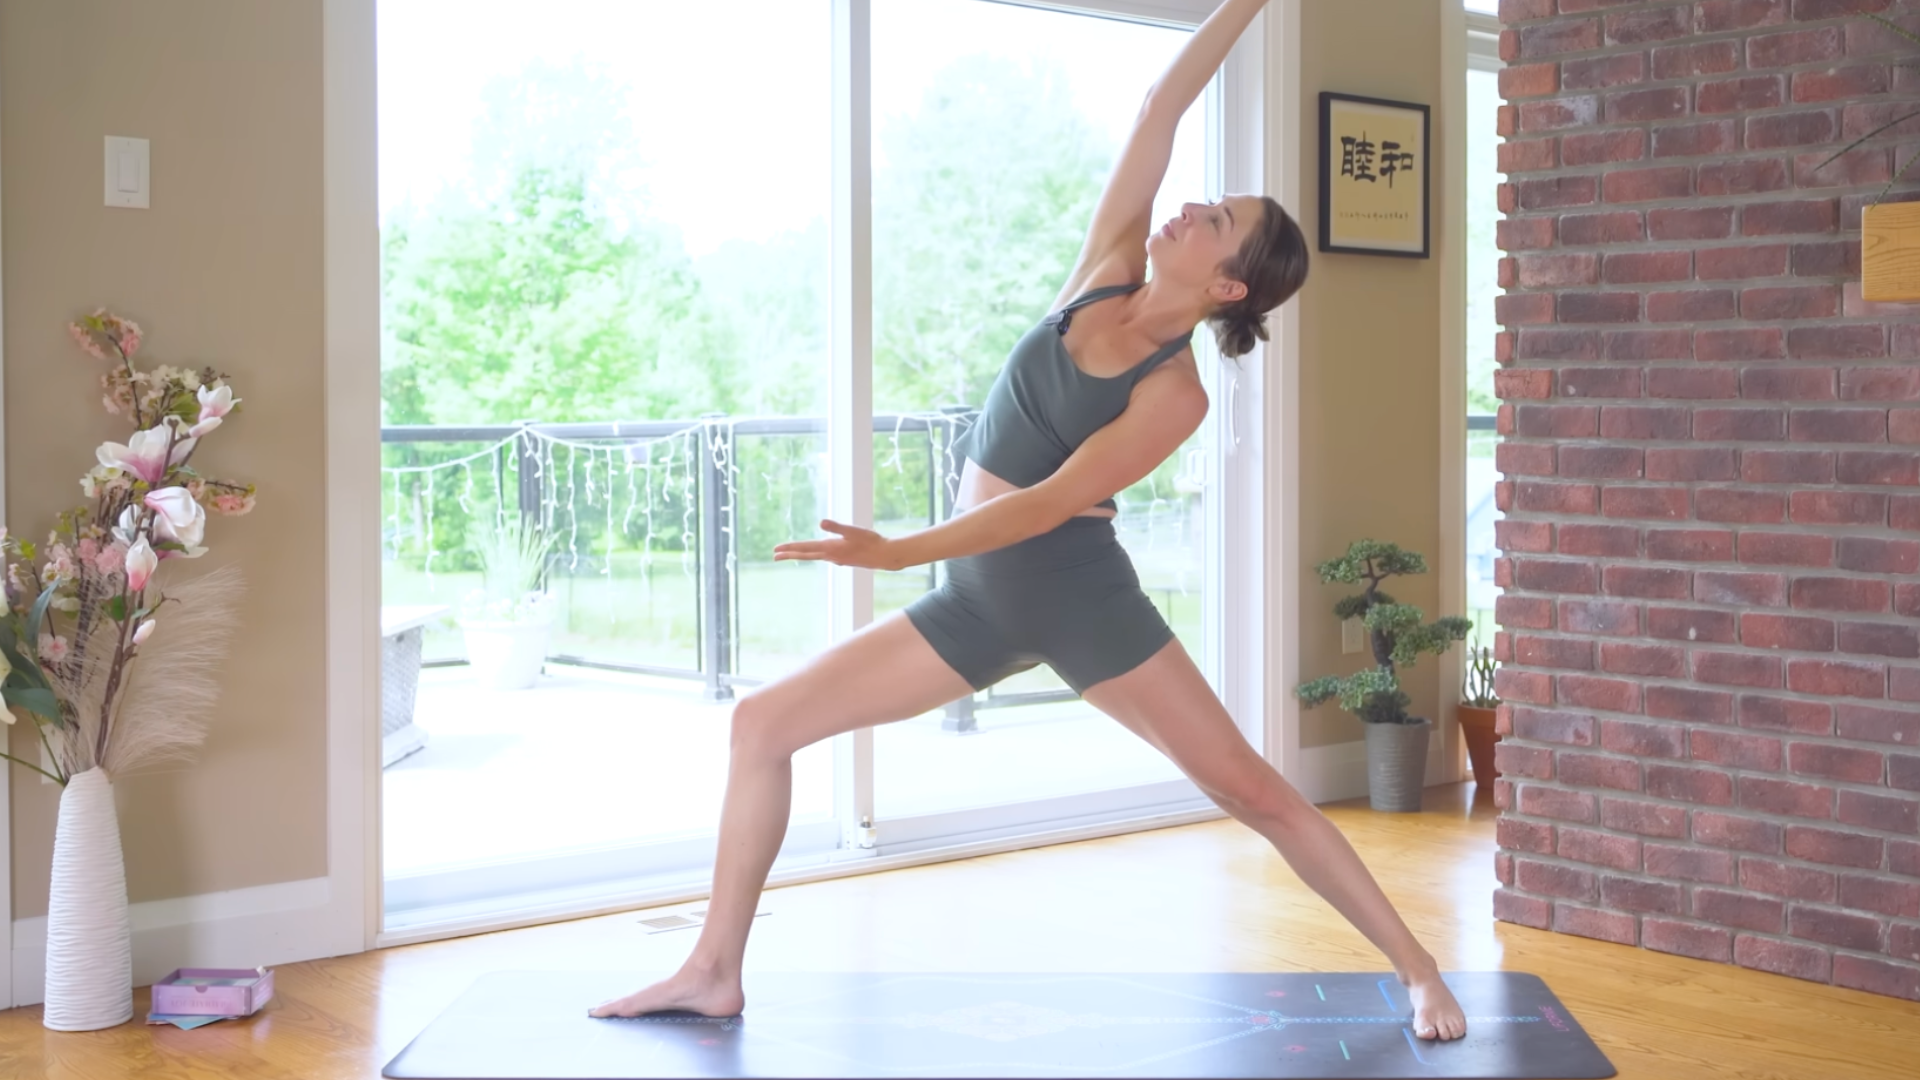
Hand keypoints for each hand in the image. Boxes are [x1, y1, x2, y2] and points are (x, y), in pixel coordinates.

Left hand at [773, 519, 902, 570]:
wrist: (885, 556)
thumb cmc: (871, 542)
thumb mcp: (854, 531)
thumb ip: (837, 527)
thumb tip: (821, 523)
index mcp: (831, 548)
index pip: (805, 548)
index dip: (790, 548)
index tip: (776, 550)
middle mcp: (831, 556)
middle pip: (806, 555)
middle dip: (790, 555)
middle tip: (774, 556)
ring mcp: (837, 559)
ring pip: (814, 556)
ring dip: (800, 555)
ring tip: (790, 554)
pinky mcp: (844, 559)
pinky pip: (824, 557)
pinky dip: (814, 555)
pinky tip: (816, 553)